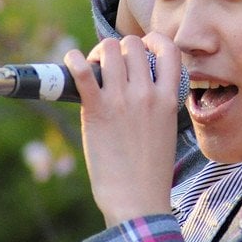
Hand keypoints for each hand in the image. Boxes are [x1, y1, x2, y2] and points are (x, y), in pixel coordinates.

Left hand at [64, 32, 180, 226]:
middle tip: (109, 64)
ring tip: (93, 68)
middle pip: (132, 44)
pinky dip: (73, 60)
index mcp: (168, 98)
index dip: (154, 41)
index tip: (143, 47)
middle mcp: (146, 93)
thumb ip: (158, 103)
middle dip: (119, 48)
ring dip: (98, 53)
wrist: (136, 200)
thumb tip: (139, 85)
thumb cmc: (150, 172)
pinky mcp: (96, 110)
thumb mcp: (166, 129)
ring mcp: (121, 100)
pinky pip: (82, 71)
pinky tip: (71, 62)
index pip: (170, 49)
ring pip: (108, 49)